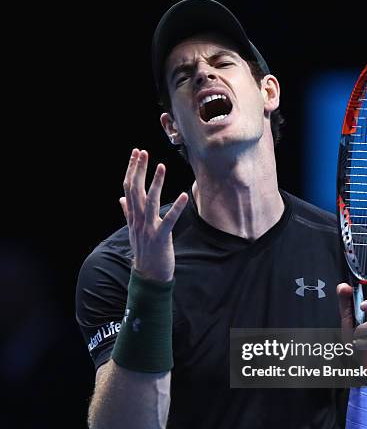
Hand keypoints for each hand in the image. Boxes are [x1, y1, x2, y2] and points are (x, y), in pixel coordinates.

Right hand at [119, 148, 187, 281]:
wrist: (148, 275)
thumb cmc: (144, 251)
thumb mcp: (133, 230)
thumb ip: (127, 213)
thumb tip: (121, 198)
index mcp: (132, 216)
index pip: (128, 188)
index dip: (131, 169)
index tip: (136, 153)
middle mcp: (138, 220)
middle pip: (135, 191)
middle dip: (138, 170)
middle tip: (142, 152)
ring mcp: (148, 229)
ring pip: (150, 202)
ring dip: (156, 183)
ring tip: (161, 166)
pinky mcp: (161, 237)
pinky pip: (169, 220)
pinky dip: (177, 208)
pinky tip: (183, 195)